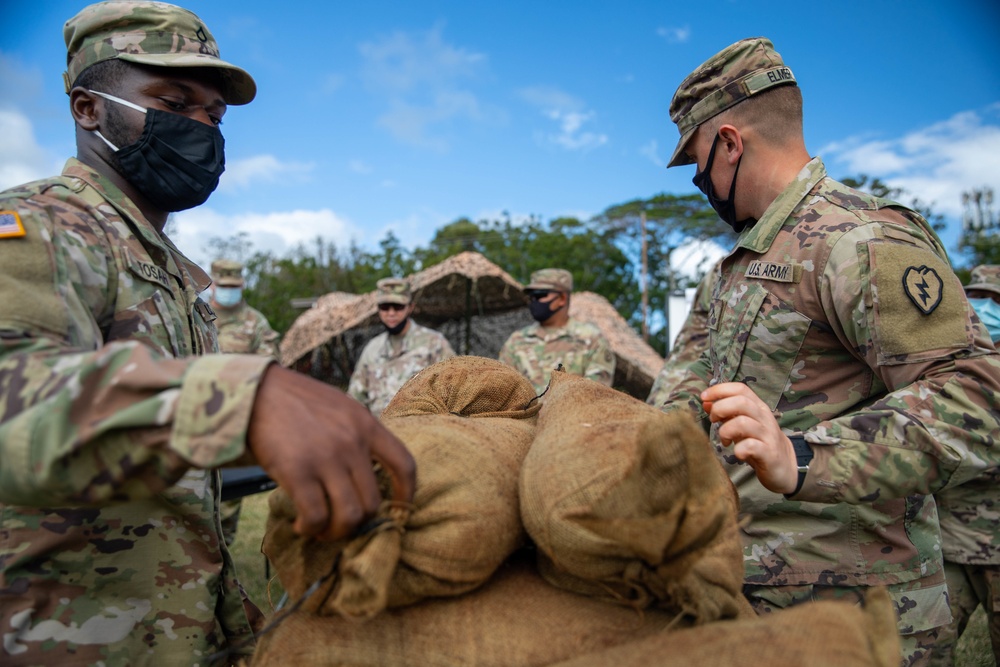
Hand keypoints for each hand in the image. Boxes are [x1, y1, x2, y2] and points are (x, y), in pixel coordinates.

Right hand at [247, 365, 415, 539]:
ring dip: (335, 531)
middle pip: (373, 502)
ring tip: (320, 529)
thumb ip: (357, 433)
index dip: (406, 494)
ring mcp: (327, 458)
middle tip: (338, 523)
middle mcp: (352, 442)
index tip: (399, 510)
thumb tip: (366, 469)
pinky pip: (316, 516)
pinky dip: (311, 528)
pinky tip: (302, 525)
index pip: (404, 464)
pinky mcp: (298, 472)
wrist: (255, 392)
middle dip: (358, 522)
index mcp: (366, 424)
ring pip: (349, 516)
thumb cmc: (295, 401)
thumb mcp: (339, 407)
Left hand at [700, 382, 797, 494]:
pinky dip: (739, 449)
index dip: (720, 390)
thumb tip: (706, 402)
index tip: (704, 397)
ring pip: (743, 422)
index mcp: (757, 407)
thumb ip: (726, 413)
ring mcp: (767, 435)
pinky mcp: (769, 453)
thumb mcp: (741, 424)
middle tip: (713, 420)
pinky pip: (751, 446)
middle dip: (720, 408)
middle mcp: (764, 417)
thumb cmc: (758, 442)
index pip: (740, 389)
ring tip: (724, 440)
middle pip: (741, 402)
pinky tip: (737, 453)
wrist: (784, 466)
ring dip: (726, 430)